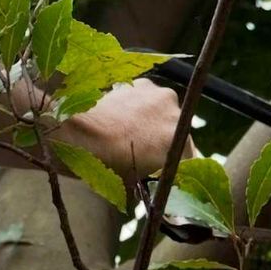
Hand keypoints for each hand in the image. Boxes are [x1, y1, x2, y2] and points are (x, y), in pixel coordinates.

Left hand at [58, 78, 186, 187]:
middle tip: (138, 147)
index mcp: (181, 145)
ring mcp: (162, 96)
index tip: (157, 164)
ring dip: (151, 117)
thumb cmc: (109, 164)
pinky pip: (147, 97)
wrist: (84, 134)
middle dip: (160, 138)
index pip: (186, 157)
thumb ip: (155, 181)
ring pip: (162, 111)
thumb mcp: (138, 183)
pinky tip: (121, 113)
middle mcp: (178, 117)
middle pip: (174, 130)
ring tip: (127, 128)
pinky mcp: (144, 84)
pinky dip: (138, 103)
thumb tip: (154, 185)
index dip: (170, 161)